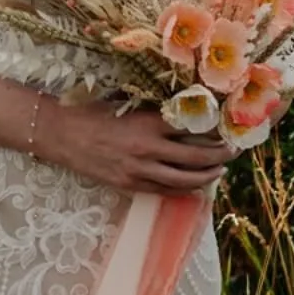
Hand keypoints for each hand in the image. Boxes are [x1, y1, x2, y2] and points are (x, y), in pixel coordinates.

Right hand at [37, 97, 234, 195]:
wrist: (61, 135)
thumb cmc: (91, 112)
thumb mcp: (125, 103)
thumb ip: (153, 110)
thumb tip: (183, 108)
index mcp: (148, 123)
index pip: (192, 129)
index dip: (213, 130)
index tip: (227, 127)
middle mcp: (148, 149)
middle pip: (196, 157)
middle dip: (219, 155)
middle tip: (233, 151)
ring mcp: (139, 171)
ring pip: (185, 180)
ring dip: (207, 176)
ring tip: (219, 170)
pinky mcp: (130, 185)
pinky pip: (165, 191)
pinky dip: (184, 189)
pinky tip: (194, 186)